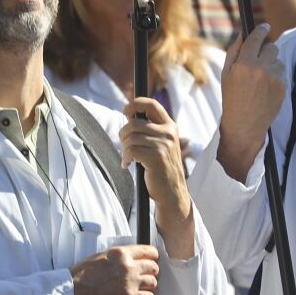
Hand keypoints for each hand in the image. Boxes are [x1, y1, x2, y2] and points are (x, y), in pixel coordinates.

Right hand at [70, 244, 160, 294]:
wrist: (73, 291)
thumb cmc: (82, 274)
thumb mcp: (101, 256)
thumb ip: (118, 256)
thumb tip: (130, 258)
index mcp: (121, 253)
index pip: (149, 251)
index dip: (153, 258)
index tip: (152, 263)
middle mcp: (127, 265)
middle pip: (154, 267)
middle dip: (152, 274)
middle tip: (147, 279)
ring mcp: (129, 281)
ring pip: (154, 283)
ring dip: (150, 288)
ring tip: (144, 291)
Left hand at [122, 98, 191, 221]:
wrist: (172, 192)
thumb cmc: (161, 168)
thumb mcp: (159, 144)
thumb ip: (147, 129)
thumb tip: (129, 113)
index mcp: (170, 126)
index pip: (152, 104)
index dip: (136, 103)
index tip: (125, 110)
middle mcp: (168, 133)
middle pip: (134, 123)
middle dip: (124, 135)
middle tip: (125, 147)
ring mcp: (163, 145)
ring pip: (130, 137)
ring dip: (124, 149)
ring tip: (128, 158)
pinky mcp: (156, 157)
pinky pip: (131, 150)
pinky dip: (126, 158)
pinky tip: (128, 165)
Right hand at [217, 23, 285, 179]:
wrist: (244, 125)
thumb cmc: (232, 98)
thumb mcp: (226, 74)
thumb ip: (234, 51)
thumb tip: (243, 34)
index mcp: (245, 64)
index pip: (256, 38)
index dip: (260, 30)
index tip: (264, 25)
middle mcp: (261, 69)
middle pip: (271, 47)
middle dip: (266, 50)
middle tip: (258, 58)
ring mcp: (274, 78)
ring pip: (278, 60)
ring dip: (271, 64)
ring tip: (260, 80)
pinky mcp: (283, 87)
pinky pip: (281, 73)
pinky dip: (275, 77)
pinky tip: (265, 89)